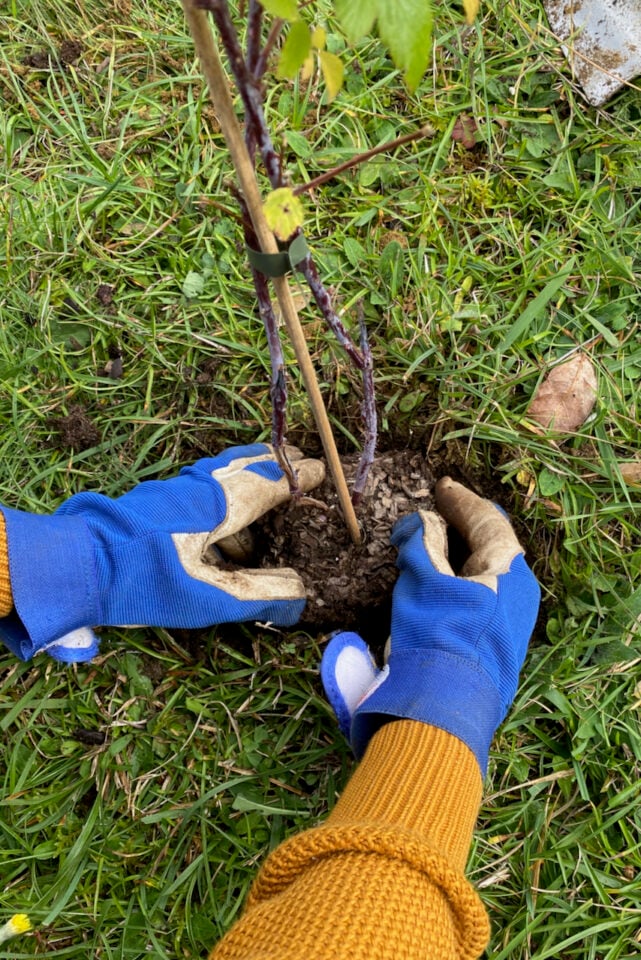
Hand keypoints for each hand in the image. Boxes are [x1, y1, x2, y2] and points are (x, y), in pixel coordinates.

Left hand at [0, 443, 323, 661]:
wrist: (75, 564)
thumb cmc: (142, 581)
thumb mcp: (204, 596)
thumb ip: (256, 595)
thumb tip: (301, 594)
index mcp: (218, 504)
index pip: (270, 481)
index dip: (299, 476)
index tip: (324, 471)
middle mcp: (199, 487)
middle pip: (246, 464)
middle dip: (276, 464)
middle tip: (301, 465)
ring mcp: (173, 490)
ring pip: (223, 474)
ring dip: (250, 477)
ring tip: (269, 493)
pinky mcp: (155, 500)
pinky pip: (203, 488)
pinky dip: (226, 495)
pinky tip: (224, 526)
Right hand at [321, 477, 539, 774]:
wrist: (440, 711)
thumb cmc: (435, 635)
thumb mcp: (422, 578)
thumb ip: (420, 541)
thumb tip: (420, 523)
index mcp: (509, 572)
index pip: (488, 521)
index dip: (461, 501)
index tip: (441, 487)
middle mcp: (517, 597)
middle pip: (488, 548)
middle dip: (459, 529)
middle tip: (433, 514)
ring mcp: (506, 626)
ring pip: (480, 577)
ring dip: (452, 558)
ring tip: (425, 547)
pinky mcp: (489, 649)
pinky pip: (474, 601)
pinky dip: (451, 584)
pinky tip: (430, 587)